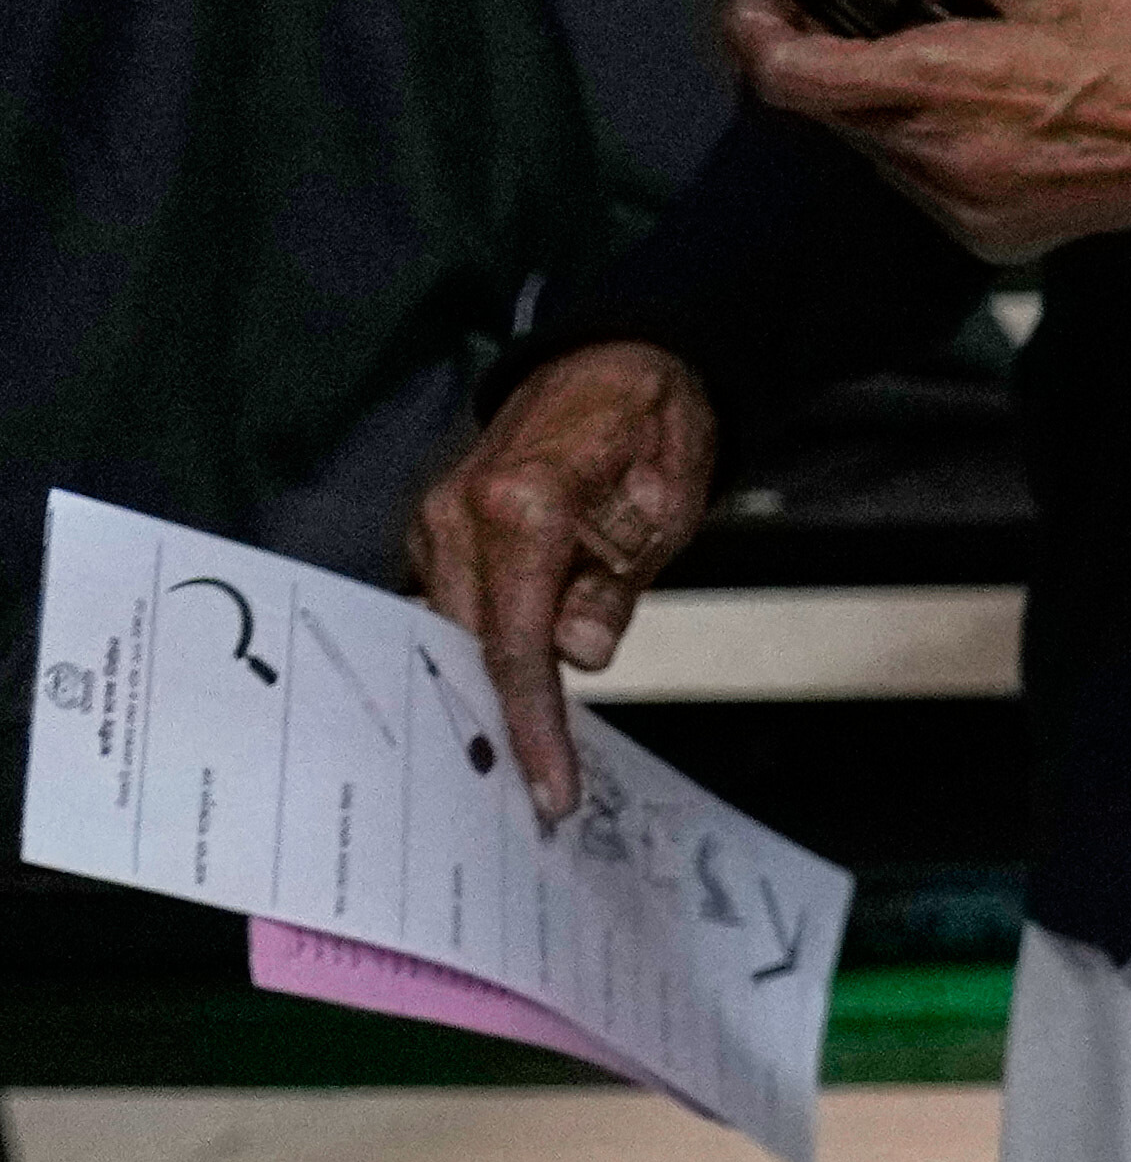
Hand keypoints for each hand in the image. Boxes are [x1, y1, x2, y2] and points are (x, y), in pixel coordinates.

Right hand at [409, 342, 716, 824]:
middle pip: (469, 648)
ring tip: (525, 761)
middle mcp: (456, 514)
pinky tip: (504, 694)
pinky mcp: (435, 527)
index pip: (516, 644)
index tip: (550, 789)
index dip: (531, 725)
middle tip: (537, 799)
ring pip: (453, 633)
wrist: (615, 362)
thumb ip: (616, 585)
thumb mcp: (665, 508)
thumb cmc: (651, 428)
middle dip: (500, 725)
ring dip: (487, 692)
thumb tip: (579, 655)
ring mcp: (435, 519)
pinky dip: (479, 650)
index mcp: (518, 506)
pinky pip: (452, 605)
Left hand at [732, 0, 1130, 262]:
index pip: (784, 73)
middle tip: (878, 4)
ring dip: (886, 94)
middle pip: (823, 106)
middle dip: (834, 49)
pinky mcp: (986, 238)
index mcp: (940, 85)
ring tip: (960, 55)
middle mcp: (934, 161)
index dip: (760, 27)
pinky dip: (931, 139)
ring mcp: (958, 209)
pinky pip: (920, 180)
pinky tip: (997, 110)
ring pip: (871, 144)